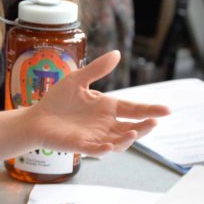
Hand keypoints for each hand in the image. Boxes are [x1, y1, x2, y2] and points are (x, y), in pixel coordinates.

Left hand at [28, 51, 169, 154]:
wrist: (37, 118)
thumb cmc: (58, 100)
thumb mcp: (77, 80)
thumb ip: (96, 69)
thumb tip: (117, 53)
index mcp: (108, 107)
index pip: (134, 109)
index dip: (150, 110)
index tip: (166, 110)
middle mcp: (106, 124)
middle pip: (132, 128)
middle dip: (144, 126)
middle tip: (154, 122)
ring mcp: (95, 136)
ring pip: (119, 141)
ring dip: (127, 139)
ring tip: (133, 131)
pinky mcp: (81, 145)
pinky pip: (97, 150)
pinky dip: (104, 149)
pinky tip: (109, 145)